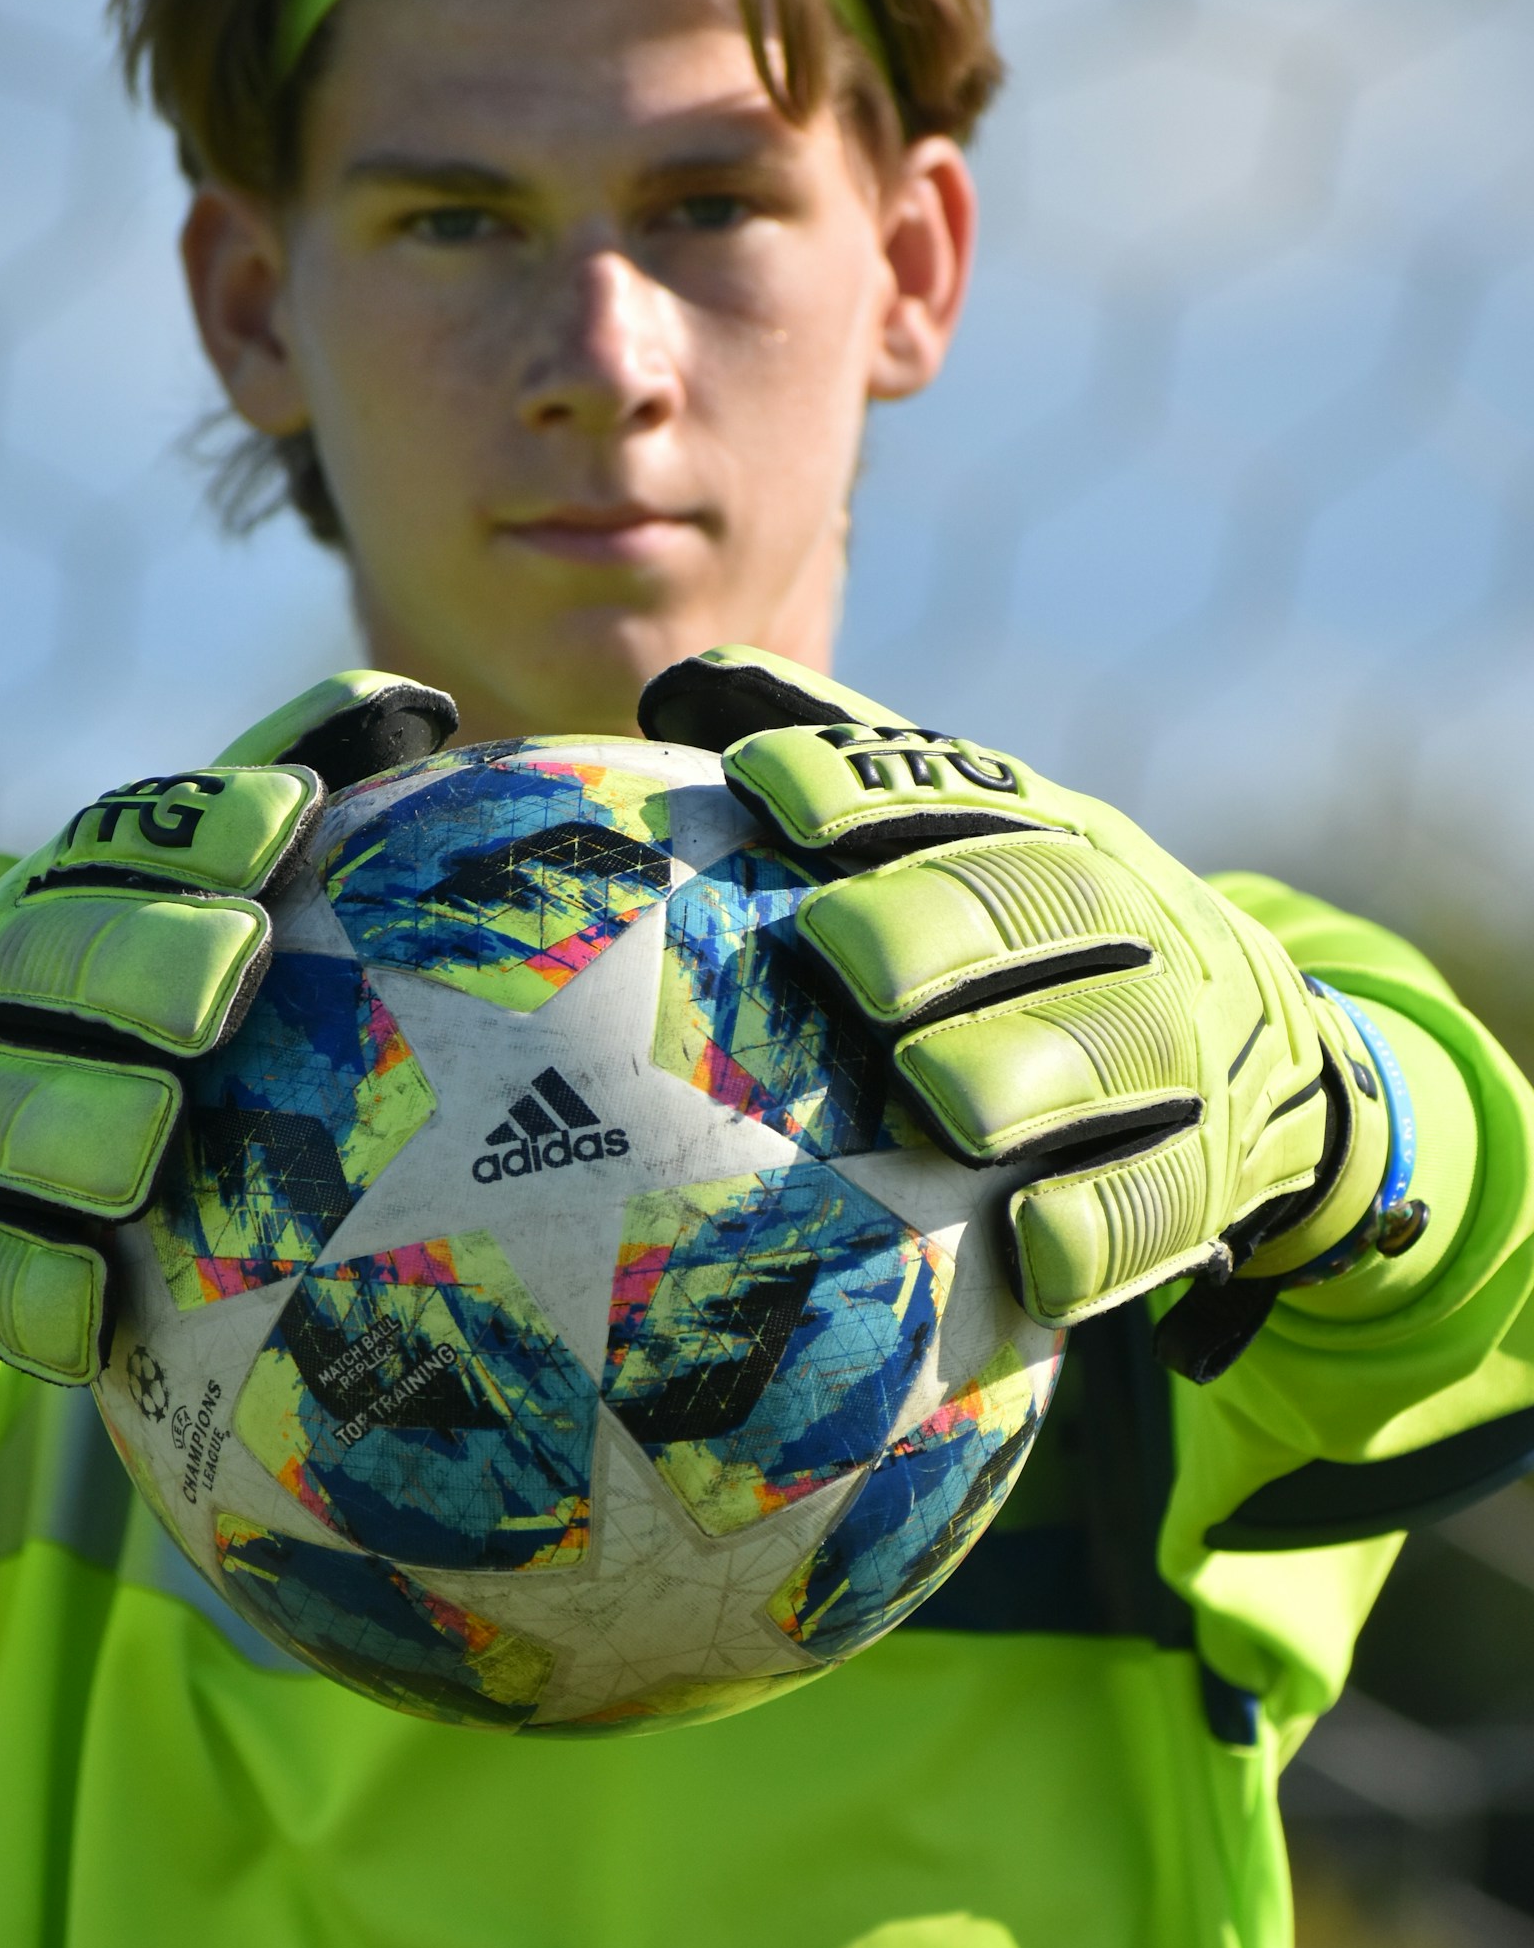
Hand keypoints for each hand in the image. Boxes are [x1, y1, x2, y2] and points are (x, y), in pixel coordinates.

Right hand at [0, 759, 319, 1383]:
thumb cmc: (95, 1002)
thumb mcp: (155, 893)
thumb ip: (264, 808)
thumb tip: (421, 713)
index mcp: (61, 895)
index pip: (121, 839)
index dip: (203, 825)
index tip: (293, 818)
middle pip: (54, 963)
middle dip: (138, 960)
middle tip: (229, 977)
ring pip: (4, 1114)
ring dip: (76, 1125)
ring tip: (150, 1139)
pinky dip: (34, 1290)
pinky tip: (96, 1307)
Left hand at [640, 648, 1392, 1367]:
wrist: (1277, 1060)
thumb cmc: (1055, 950)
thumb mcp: (980, 850)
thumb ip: (849, 784)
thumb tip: (670, 692)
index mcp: (1052, 837)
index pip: (957, 790)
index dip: (862, 785)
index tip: (762, 789)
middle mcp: (1126, 922)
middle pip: (1042, 904)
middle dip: (942, 919)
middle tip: (843, 949)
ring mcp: (1181, 1044)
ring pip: (1116, 1043)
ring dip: (1031, 1066)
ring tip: (946, 1101)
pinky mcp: (1214, 1167)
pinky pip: (1165, 1198)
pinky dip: (1106, 1226)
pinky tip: (1037, 1254)